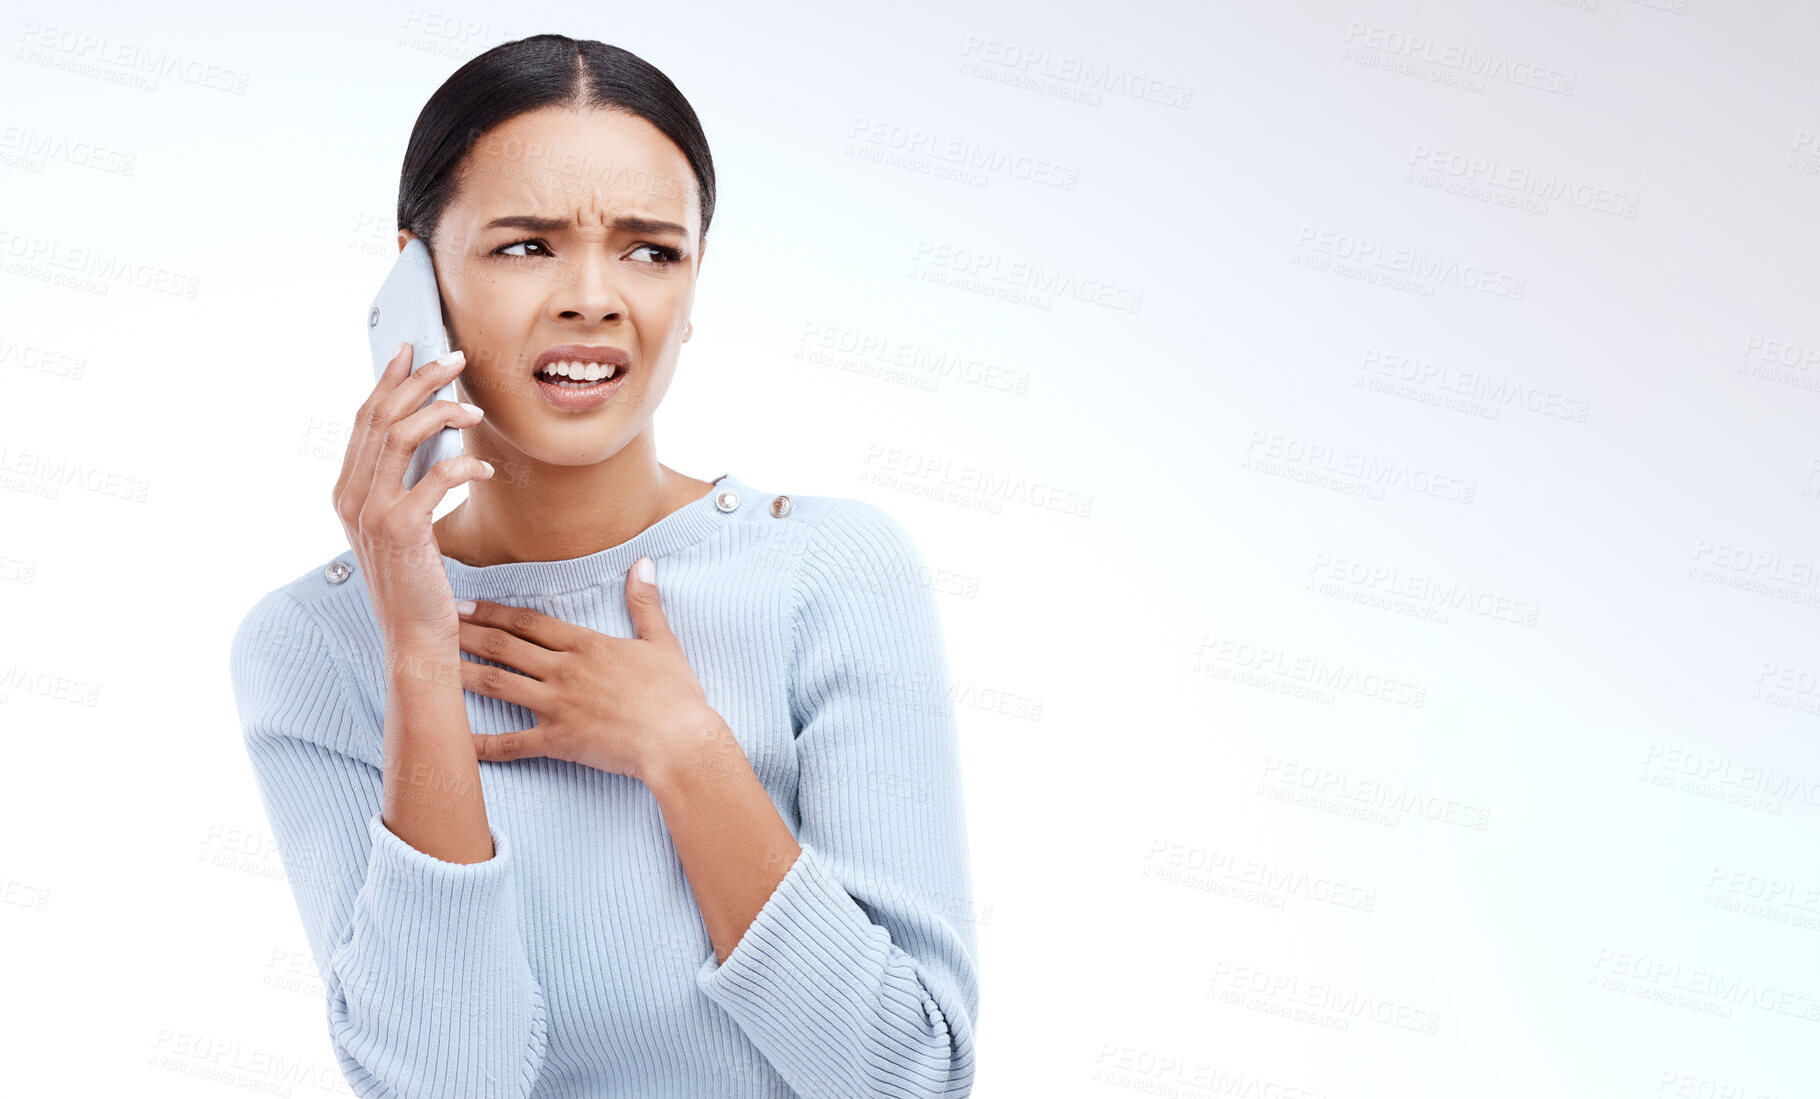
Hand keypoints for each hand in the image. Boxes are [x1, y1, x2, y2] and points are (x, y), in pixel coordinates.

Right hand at [332, 342, 489, 650]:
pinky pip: (435, 477)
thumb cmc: (416, 581)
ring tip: (474, 409)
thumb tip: (429, 432)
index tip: (412, 351)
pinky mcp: (401, 529)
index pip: (364, 420)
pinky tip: (484, 470)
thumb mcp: (401, 524)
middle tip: (454, 359)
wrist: (415, 637)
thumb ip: (403, 481)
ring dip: (441, 412)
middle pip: (381, 417)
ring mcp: (371, 512)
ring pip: (402, 436)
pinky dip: (464, 465)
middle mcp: (351, 497)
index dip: (388, 381)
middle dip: (419, 380)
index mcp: (347, 492)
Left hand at [456, 556, 722, 783]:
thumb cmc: (676, 694)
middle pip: (505, 647)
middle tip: (434, 624)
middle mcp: (564, 671)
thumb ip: (645, 603)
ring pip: (499, 685)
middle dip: (466, 634)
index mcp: (587, 646)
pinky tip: (454, 739)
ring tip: (431, 665)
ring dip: (463, 673)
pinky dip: (480, 743)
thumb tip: (643, 563)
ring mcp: (557, 706)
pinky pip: (511, 743)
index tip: (465, 604)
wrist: (680, 740)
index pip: (530, 623)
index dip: (495, 612)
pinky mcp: (558, 741)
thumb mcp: (663, 642)